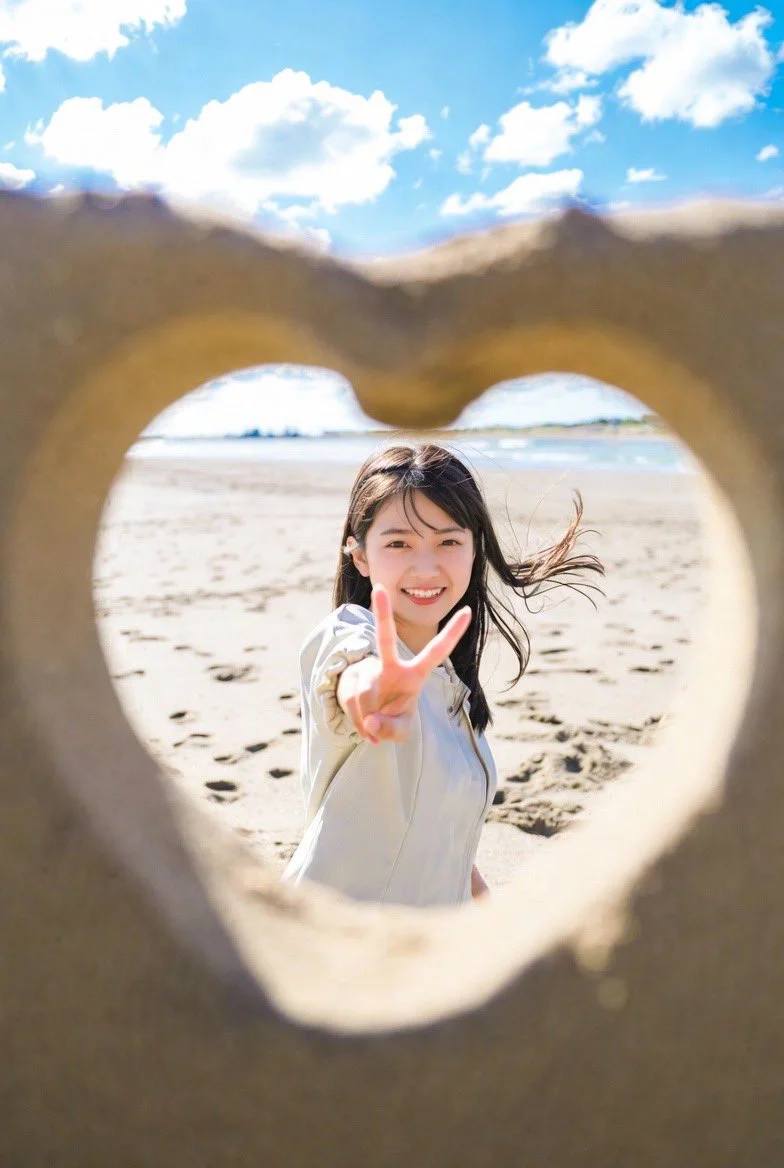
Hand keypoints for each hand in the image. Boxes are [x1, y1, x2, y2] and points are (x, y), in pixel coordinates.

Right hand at [338, 582, 471, 744]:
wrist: (369, 718)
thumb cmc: (393, 718)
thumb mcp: (400, 731)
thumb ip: (391, 730)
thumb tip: (371, 721)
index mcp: (415, 675)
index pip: (437, 652)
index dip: (452, 633)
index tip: (468, 611)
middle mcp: (392, 667)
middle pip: (385, 639)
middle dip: (383, 614)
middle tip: (379, 588)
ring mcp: (370, 672)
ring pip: (364, 693)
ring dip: (366, 716)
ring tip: (374, 723)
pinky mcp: (352, 681)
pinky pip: (351, 700)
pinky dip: (357, 719)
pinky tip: (364, 721)